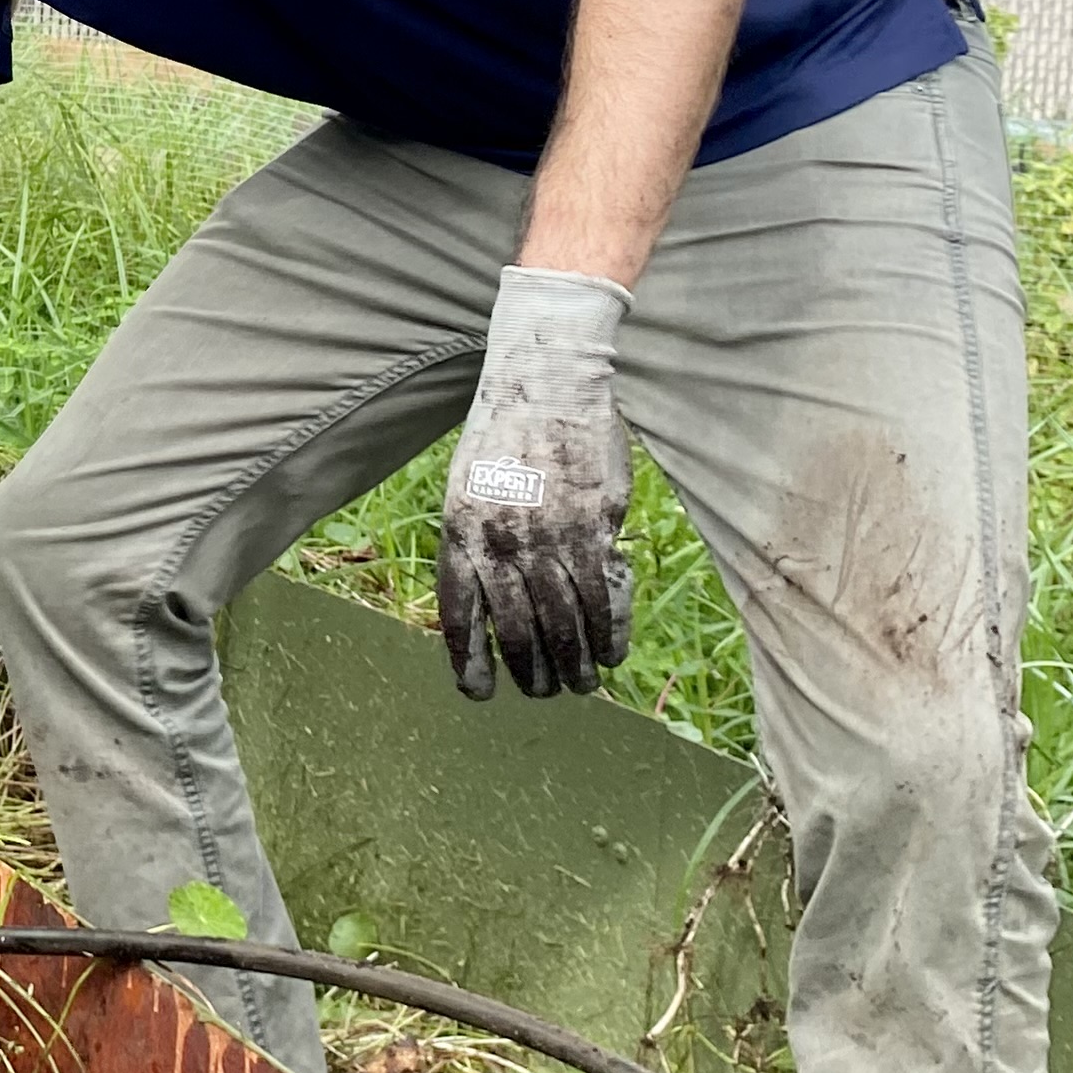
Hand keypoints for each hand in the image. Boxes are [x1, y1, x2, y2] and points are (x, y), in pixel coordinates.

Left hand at [436, 267, 636, 702]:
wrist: (547, 378)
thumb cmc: (504, 434)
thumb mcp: (468, 486)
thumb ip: (476, 543)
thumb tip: (489, 606)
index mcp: (462, 530)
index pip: (461, 616)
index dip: (471, 662)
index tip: (480, 694)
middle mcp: (502, 540)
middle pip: (518, 630)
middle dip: (533, 672)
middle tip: (546, 691)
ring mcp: (550, 534)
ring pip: (565, 622)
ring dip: (576, 662)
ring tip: (582, 683)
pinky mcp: (596, 525)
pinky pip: (603, 595)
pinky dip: (610, 631)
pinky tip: (612, 652)